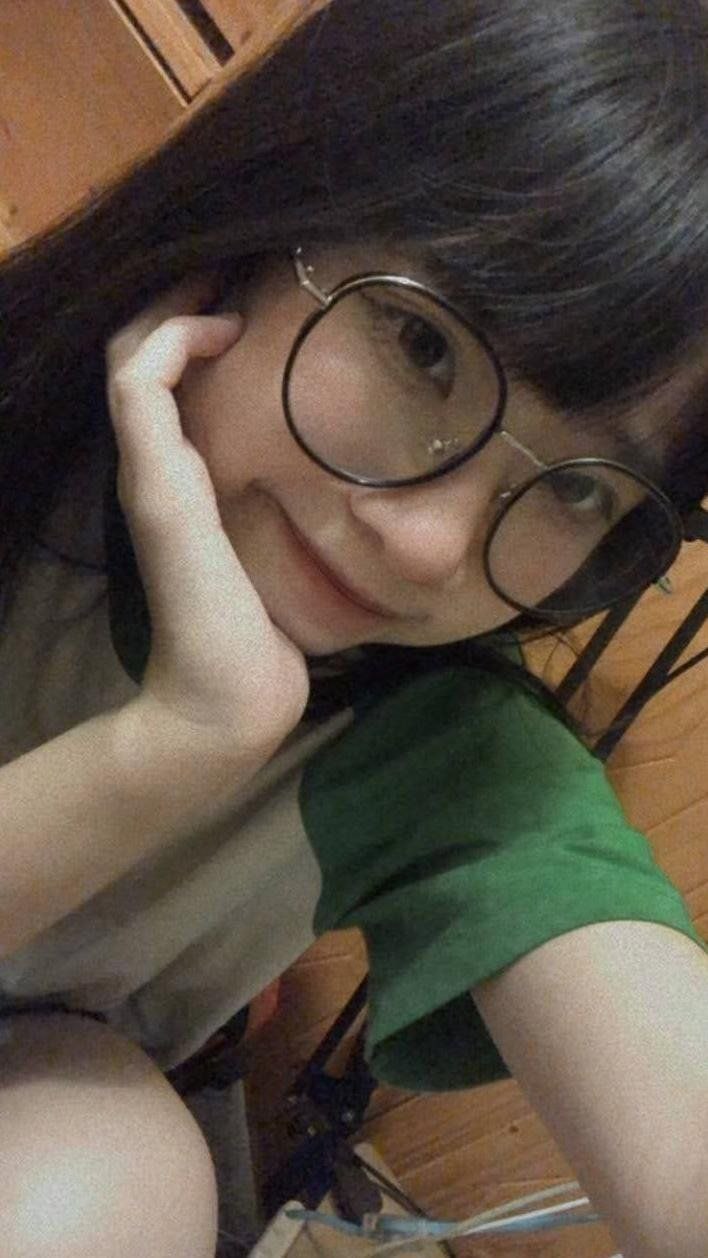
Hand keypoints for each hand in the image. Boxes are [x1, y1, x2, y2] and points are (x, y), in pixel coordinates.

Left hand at [105, 275, 309, 755]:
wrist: (226, 704)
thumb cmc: (204, 611)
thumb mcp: (171, 511)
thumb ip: (155, 429)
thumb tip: (174, 344)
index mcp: (148, 463)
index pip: (137, 362)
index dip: (175, 315)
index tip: (241, 306)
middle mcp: (166, 474)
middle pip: (157, 373)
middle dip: (190, 316)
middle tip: (255, 288)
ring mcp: (199, 504)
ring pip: (193, 406)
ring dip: (216, 359)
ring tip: (273, 331)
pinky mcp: (234, 532)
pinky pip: (231, 448)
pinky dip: (248, 410)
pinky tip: (294, 415)